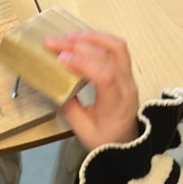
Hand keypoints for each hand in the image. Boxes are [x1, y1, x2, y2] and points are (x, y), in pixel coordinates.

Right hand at [43, 29, 139, 149]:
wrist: (128, 147)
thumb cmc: (105, 141)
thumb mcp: (82, 130)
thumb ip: (68, 107)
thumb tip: (52, 84)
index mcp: (116, 104)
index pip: (104, 75)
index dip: (82, 62)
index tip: (60, 58)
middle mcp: (127, 86)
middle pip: (109, 56)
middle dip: (80, 45)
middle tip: (55, 42)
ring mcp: (130, 78)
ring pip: (117, 47)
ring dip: (92, 38)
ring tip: (69, 36)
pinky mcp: (127, 73)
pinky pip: (118, 50)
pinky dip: (100, 40)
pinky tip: (83, 40)